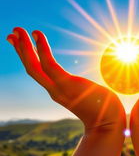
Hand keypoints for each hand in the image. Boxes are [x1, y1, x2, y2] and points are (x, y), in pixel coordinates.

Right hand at [7, 27, 125, 132]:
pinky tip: (37, 34)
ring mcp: (59, 89)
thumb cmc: (103, 109)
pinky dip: (42, 49)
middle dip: (21, 51)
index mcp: (58, 92)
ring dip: (25, 47)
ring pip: (35, 66)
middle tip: (12, 32)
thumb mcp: (89, 97)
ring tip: (17, 30)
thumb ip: (83, 92)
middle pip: (31, 69)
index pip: (39, 74)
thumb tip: (88, 87)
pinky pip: (50, 64)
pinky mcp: (67, 85)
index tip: (23, 44)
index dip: (30, 59)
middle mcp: (54, 91)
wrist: (109, 125)